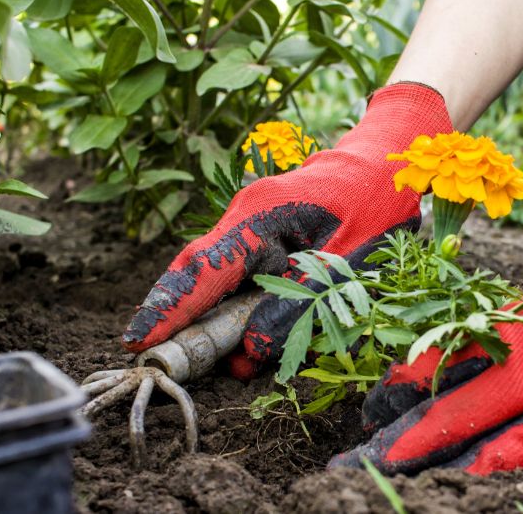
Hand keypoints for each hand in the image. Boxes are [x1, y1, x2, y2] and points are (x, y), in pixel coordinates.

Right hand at [123, 83, 452, 379]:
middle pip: (196, 273)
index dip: (169, 310)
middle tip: (155, 358)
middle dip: (175, 317)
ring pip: (216, 276)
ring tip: (202, 353)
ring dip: (208, 315)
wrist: (386, 164)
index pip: (202, 271)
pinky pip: (237, 271)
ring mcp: (249, 221)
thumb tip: (247, 354)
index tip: (136, 342)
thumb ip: (294, 310)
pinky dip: (232, 301)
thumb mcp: (344, 267)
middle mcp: (243, 216)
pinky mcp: (261, 231)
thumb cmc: (373, 207)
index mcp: (260, 217)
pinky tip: (238, 329)